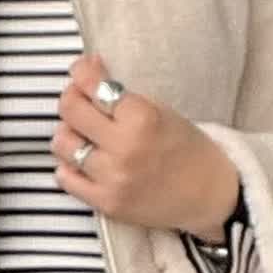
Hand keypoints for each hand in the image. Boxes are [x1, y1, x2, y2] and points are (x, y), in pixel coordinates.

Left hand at [51, 53, 240, 242]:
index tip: (82, 72)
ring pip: (63, 144)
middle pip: (70, 110)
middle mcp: (124, 147)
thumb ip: (122, 94)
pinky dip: (69, 166)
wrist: (209, 196)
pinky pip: (66, 179)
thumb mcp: (161, 111)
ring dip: (68, 134)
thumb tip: (88, 69)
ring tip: (83, 135)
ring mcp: (113, 178)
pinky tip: (83, 162)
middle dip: (72, 99)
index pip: (93, 85)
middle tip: (80, 102)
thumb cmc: (189, 151)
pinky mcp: (107, 203)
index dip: (81, 73)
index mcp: (142, 117)